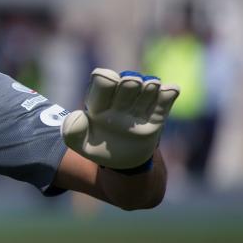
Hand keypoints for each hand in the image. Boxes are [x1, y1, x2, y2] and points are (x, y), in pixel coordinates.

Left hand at [61, 68, 179, 169]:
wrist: (119, 163)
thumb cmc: (96, 147)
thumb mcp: (78, 144)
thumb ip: (71, 131)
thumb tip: (79, 115)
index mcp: (99, 103)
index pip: (102, 83)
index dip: (106, 79)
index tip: (110, 80)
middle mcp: (119, 102)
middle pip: (127, 85)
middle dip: (129, 83)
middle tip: (131, 83)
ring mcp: (138, 110)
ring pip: (146, 91)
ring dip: (149, 87)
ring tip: (151, 86)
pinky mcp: (155, 119)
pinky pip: (163, 105)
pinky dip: (168, 95)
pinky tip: (171, 89)